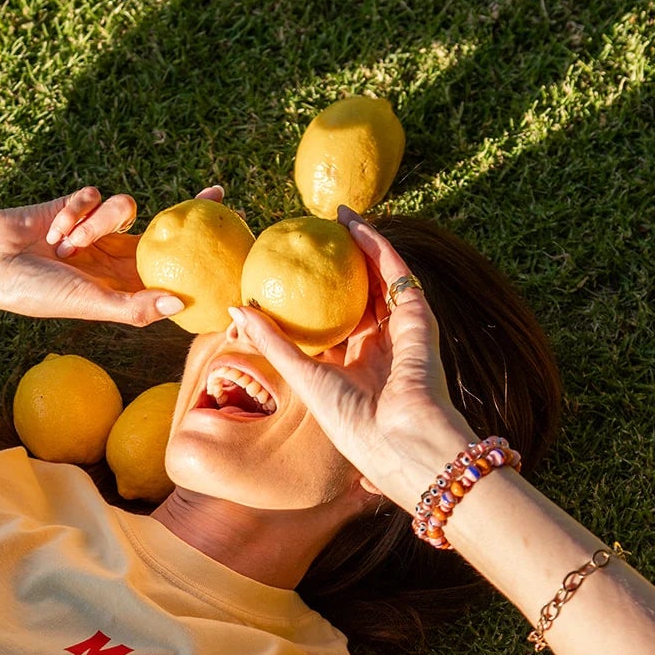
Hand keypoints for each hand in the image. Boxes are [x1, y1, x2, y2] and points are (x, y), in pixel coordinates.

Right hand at [0, 184, 225, 326]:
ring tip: (65, 244)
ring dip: (95, 225)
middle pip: (159, 230)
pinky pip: (94, 195)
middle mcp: (112, 256)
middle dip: (186, 210)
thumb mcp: (91, 304)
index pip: (168, 269)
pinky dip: (73, 211)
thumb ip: (134, 307)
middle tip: (216, 196)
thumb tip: (179, 305)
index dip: (195, 256)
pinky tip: (53, 227)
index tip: (227, 243)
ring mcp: (95, 228)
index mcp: (119, 285)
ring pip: (122, 209)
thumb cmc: (37, 293)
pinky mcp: (76, 204)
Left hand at [228, 209, 473, 513]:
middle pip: (362, 294)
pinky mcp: (418, 317)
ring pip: (381, 277)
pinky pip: (397, 272)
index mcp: (357, 363)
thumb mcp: (302, 375)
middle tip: (318, 234)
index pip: (337, 321)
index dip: (318, 296)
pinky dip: (379, 247)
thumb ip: (272, 341)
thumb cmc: (349, 419)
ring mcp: (402, 329)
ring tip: (337, 217)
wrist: (397, 437)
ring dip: (363, 245)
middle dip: (343, 263)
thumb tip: (236, 308)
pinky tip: (356, 226)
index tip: (294, 271)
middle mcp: (382, 344)